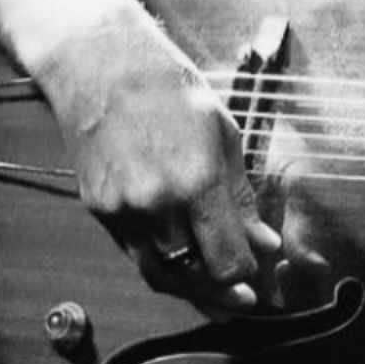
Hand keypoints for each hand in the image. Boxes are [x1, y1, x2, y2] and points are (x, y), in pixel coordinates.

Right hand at [32, 1, 279, 312]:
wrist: (102, 66)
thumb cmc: (169, 91)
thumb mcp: (224, 134)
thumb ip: (243, 198)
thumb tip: (265, 244)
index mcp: (197, 181)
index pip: (227, 261)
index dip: (246, 275)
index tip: (258, 273)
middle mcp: (157, 204)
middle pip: (194, 278)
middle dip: (222, 291)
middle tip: (243, 297)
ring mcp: (122, 211)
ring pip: (159, 276)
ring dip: (190, 289)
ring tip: (214, 291)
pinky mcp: (99, 211)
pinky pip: (135, 254)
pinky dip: (161, 264)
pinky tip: (181, 260)